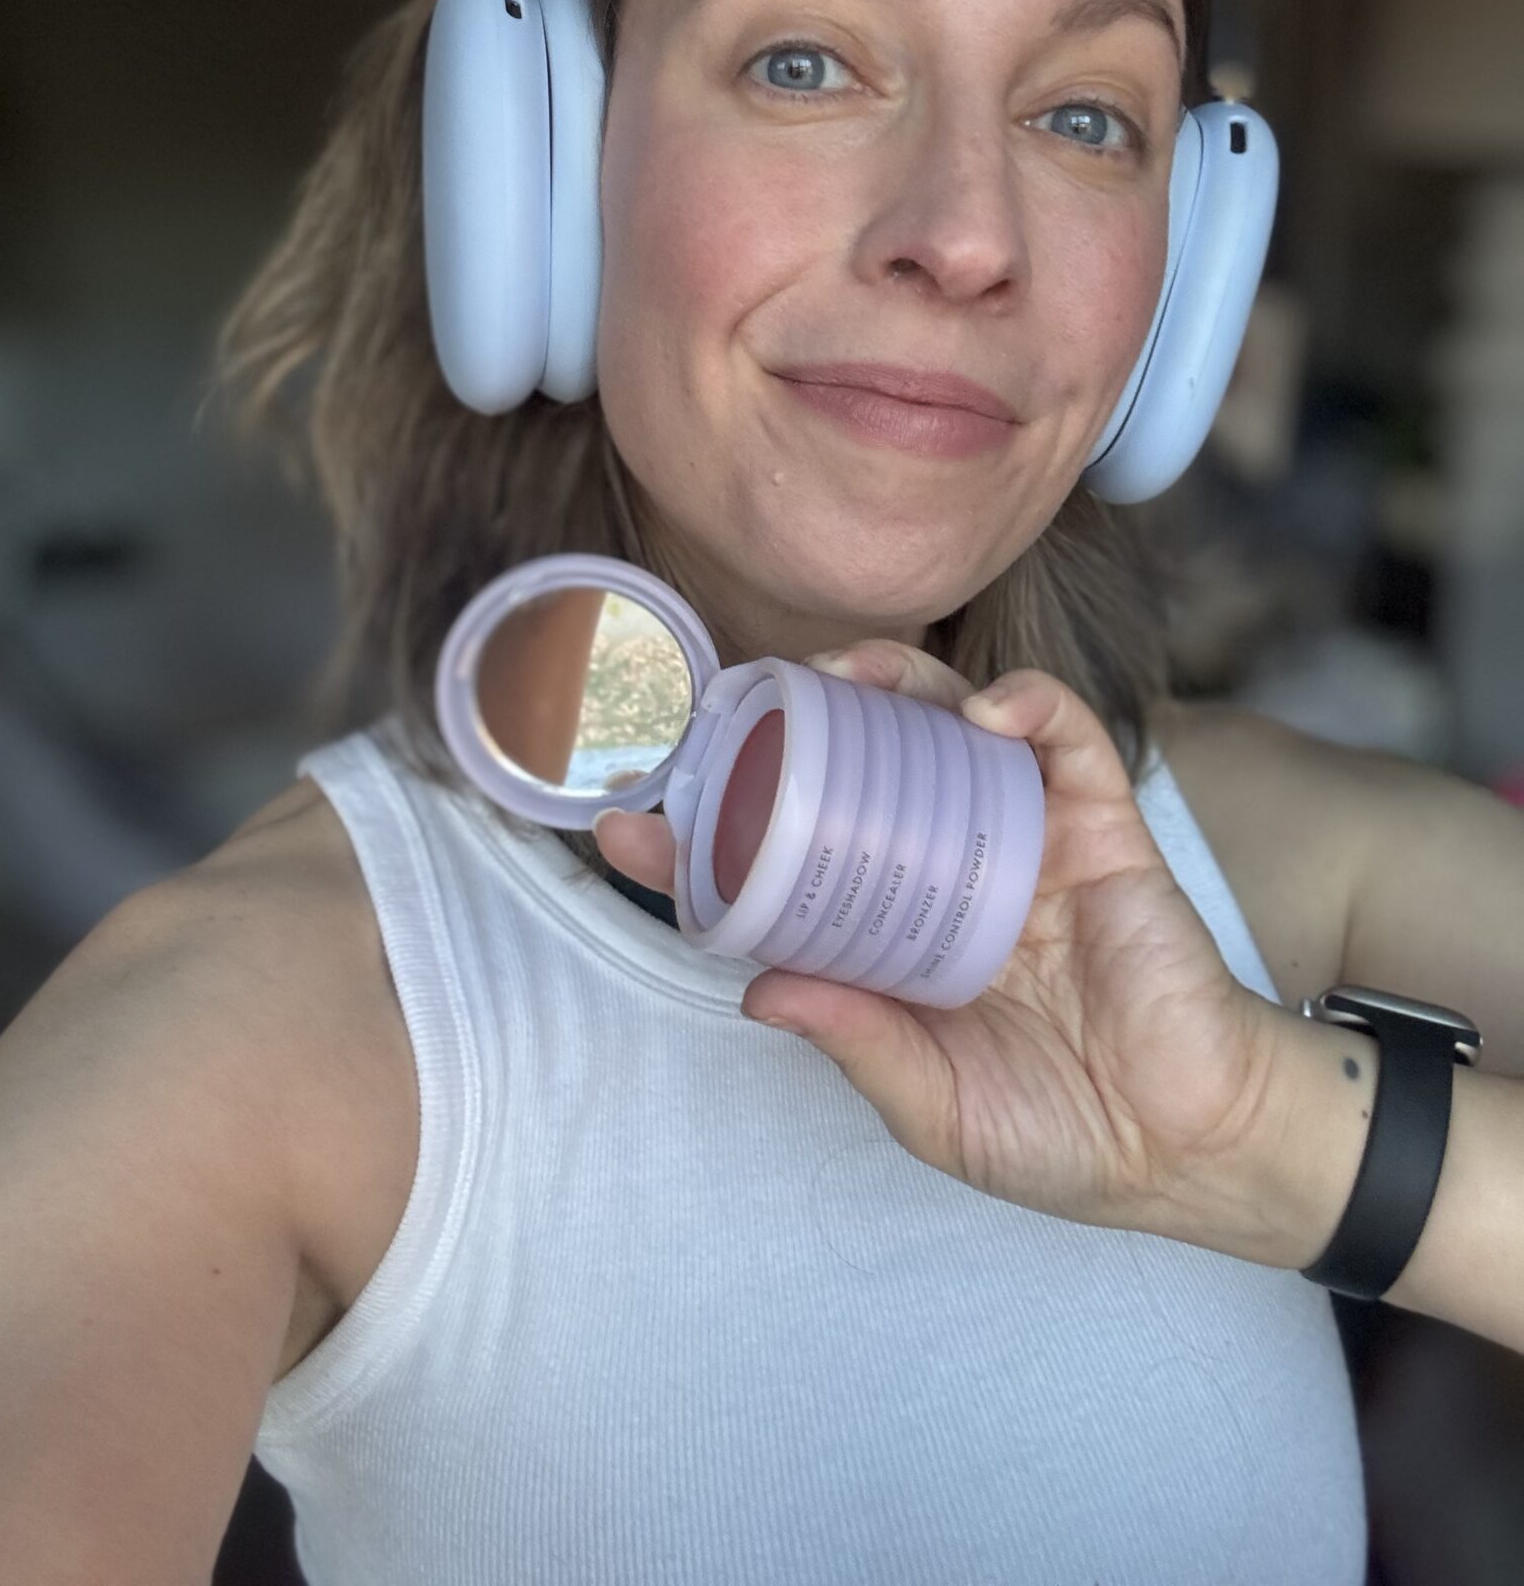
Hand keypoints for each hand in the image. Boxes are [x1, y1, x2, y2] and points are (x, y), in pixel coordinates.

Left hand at [593, 643, 1296, 1255]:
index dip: (706, 841)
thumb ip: (861, 1044)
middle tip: (730, 709)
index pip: (784, 866)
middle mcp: (945, 868)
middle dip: (787, 728)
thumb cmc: (1064, 1134)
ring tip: (842, 672)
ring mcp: (1022, 837)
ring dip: (893, 678)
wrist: (1192, 1145)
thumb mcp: (937, 1109)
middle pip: (855, 766)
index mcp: (893, 935)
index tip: (626, 825)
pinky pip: (1063, 735)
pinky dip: (1025, 705)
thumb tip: (760, 987)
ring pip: (946, 721)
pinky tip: (983, 714)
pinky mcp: (1101, 824)